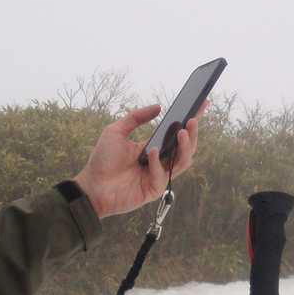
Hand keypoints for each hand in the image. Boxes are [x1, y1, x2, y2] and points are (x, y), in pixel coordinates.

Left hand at [73, 104, 201, 218]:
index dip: (191, 120)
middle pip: (186, 148)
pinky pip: (162, 175)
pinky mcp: (154, 189)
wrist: (91, 186)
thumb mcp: (116, 131)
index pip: (177, 134)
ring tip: (181, 132)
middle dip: (192, 134)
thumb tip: (158, 107)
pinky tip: (150, 152)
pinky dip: (157, 163)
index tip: (201, 104)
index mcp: (154, 147)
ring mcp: (159, 176)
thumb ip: (136, 118)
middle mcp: (160, 162)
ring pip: (183, 162)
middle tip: (192, 120)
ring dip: (184, 147)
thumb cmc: (103, 160)